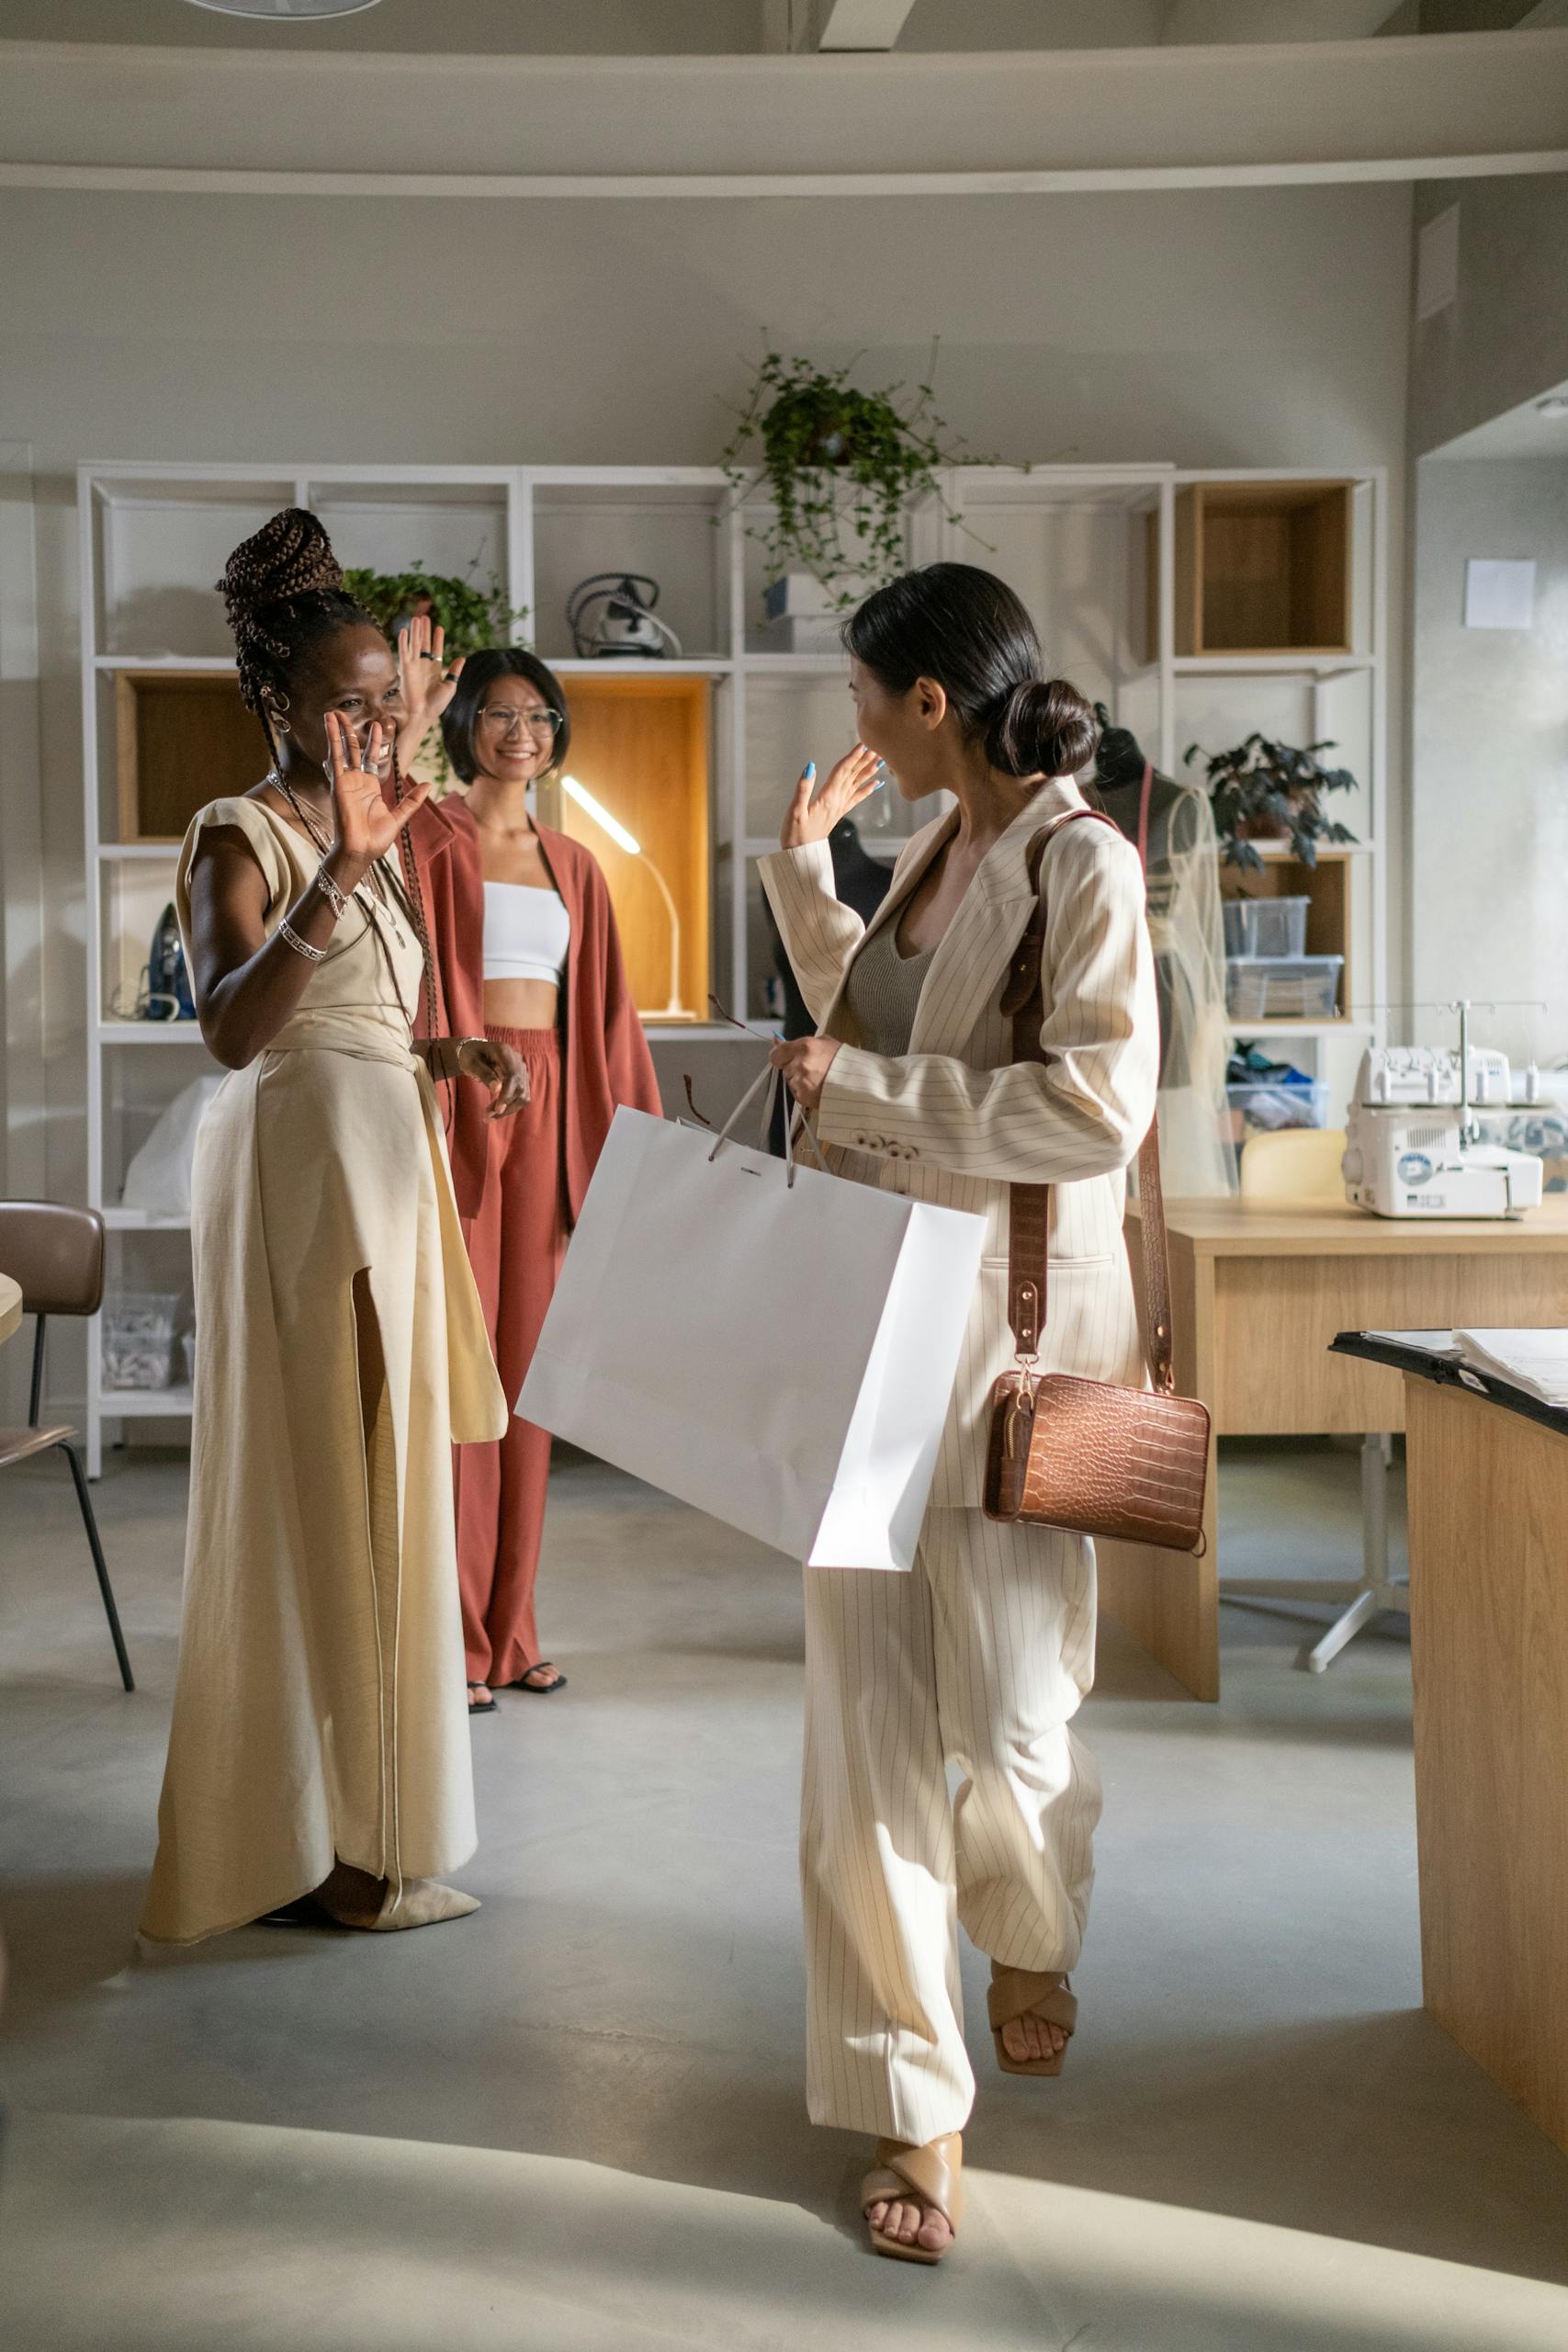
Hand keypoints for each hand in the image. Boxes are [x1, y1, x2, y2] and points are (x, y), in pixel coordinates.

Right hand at [325, 713, 433, 869]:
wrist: (361, 851)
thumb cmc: (376, 839)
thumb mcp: (400, 817)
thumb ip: (412, 800)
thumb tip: (428, 784)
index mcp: (370, 787)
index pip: (372, 758)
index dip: (375, 742)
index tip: (379, 726)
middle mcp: (357, 781)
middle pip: (353, 749)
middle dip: (350, 731)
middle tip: (345, 713)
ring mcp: (346, 781)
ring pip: (342, 749)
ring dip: (337, 731)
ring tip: (332, 712)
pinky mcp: (339, 783)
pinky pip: (335, 757)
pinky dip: (332, 740)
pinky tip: (329, 724)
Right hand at [396, 613, 464, 769]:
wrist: (423, 713)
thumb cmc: (437, 704)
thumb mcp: (450, 686)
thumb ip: (455, 672)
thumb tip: (462, 658)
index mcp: (434, 670)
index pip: (436, 650)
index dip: (437, 639)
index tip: (439, 628)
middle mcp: (423, 666)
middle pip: (424, 644)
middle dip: (425, 631)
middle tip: (425, 617)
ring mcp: (414, 666)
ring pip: (415, 644)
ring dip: (416, 631)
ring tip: (417, 618)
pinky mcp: (406, 668)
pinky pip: (404, 651)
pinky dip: (404, 641)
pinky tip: (404, 630)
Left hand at [456, 1036, 530, 1118]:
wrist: (475, 1053)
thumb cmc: (470, 1056)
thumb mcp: (471, 1063)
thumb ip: (484, 1074)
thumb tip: (496, 1089)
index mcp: (505, 1052)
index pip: (513, 1075)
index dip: (507, 1093)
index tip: (498, 1109)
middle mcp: (517, 1060)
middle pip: (519, 1088)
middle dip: (505, 1105)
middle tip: (486, 1116)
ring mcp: (522, 1071)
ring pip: (523, 1096)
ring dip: (508, 1109)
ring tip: (489, 1117)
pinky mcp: (521, 1080)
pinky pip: (521, 1098)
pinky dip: (510, 1108)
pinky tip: (496, 1113)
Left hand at [769, 1034, 841, 1112]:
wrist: (859, 1081)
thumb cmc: (843, 1060)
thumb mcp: (823, 1042)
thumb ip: (798, 1043)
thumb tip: (776, 1041)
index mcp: (804, 1047)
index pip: (776, 1054)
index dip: (780, 1057)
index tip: (786, 1058)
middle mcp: (800, 1064)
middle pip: (785, 1069)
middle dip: (794, 1069)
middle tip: (812, 1069)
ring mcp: (801, 1082)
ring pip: (791, 1082)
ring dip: (800, 1081)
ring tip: (818, 1080)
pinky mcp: (804, 1096)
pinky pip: (797, 1094)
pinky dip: (805, 1093)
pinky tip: (819, 1088)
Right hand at [780, 744, 883, 850]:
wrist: (801, 856)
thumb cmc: (795, 835)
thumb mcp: (795, 811)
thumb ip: (803, 788)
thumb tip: (810, 767)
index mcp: (828, 798)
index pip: (842, 771)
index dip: (852, 756)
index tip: (863, 743)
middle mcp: (837, 801)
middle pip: (853, 775)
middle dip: (865, 759)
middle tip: (878, 745)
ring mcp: (840, 807)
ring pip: (857, 784)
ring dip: (869, 770)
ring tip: (881, 759)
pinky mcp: (839, 813)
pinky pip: (857, 798)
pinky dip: (867, 789)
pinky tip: (877, 783)